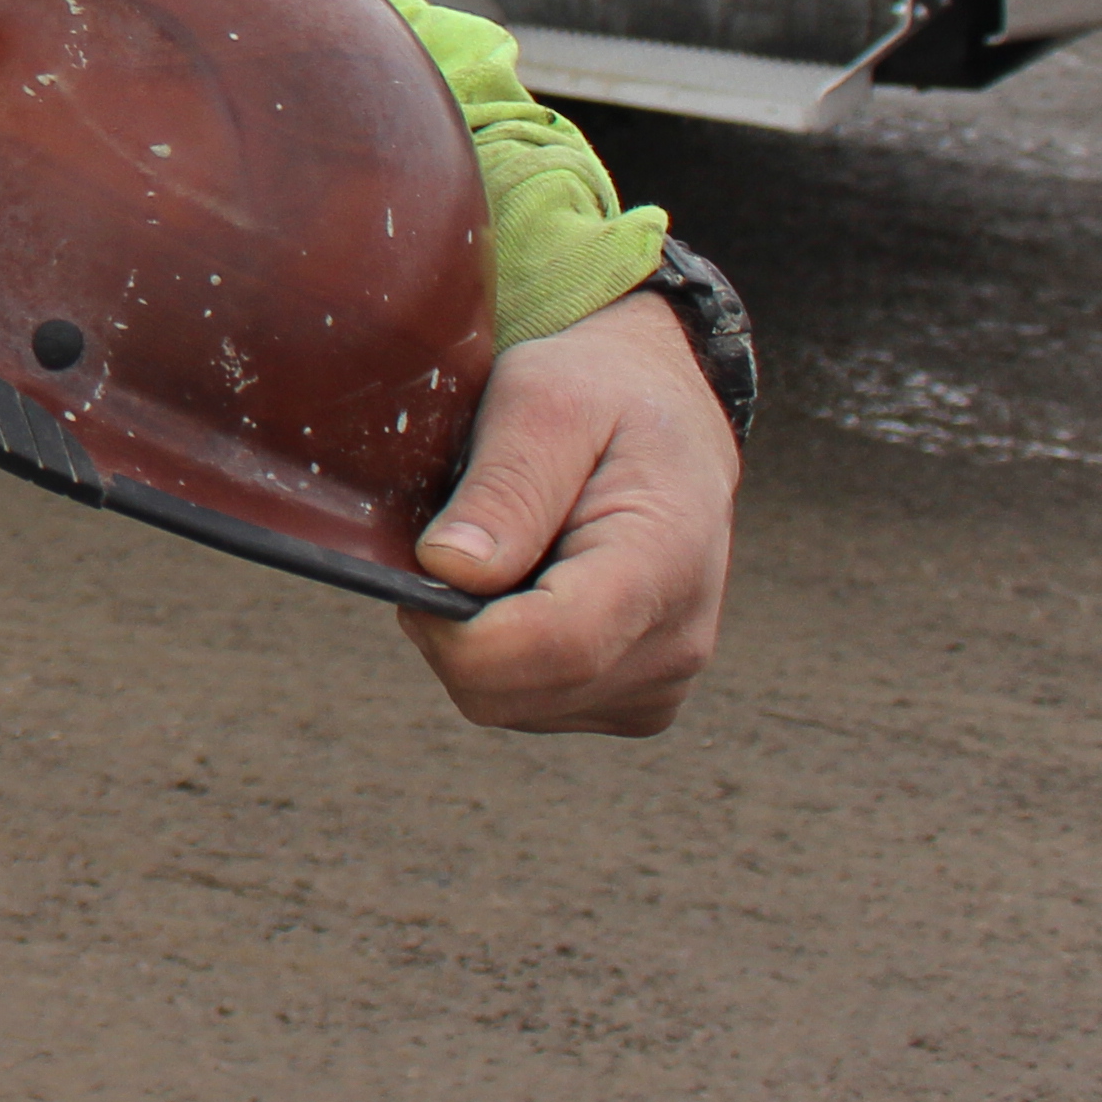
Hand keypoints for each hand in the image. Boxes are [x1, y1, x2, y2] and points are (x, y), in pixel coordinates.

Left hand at [396, 284, 738, 734]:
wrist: (666, 416)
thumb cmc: (602, 395)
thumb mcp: (545, 400)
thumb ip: (505, 486)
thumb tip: (449, 569)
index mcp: (665, 563)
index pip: (553, 646)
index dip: (457, 627)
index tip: (425, 563)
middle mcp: (676, 643)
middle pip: (512, 691)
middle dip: (452, 627)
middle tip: (459, 541)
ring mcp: (660, 683)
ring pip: (509, 705)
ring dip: (475, 641)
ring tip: (505, 554)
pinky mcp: (633, 701)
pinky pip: (529, 706)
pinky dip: (502, 655)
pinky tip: (524, 588)